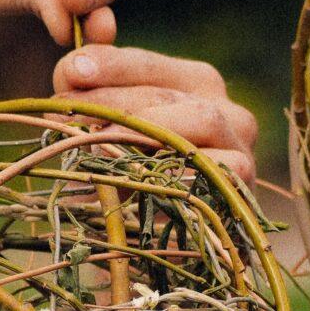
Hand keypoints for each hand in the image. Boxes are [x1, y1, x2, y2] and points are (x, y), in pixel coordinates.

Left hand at [53, 45, 259, 183]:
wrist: (179, 246)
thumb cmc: (142, 183)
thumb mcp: (113, 137)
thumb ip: (95, 97)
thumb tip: (73, 70)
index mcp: (194, 84)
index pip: (146, 64)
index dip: (109, 65)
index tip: (71, 71)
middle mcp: (224, 107)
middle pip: (165, 93)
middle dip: (112, 100)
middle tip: (66, 113)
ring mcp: (240, 144)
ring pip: (201, 118)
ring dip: (146, 130)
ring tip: (98, 145)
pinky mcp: (243, 182)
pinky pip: (214, 168)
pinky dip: (175, 171)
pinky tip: (139, 178)